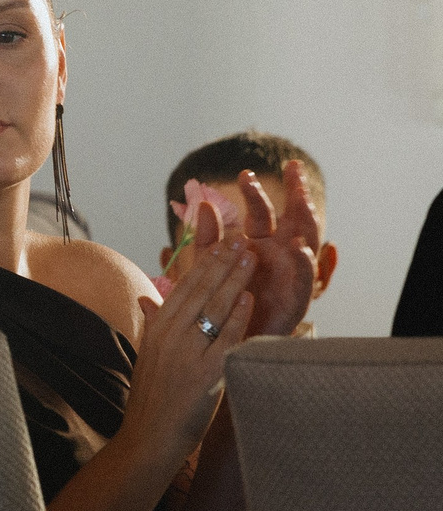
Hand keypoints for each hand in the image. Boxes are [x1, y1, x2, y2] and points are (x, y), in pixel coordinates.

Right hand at [130, 234, 256, 460]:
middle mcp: (168, 335)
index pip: (182, 287)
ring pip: (212, 307)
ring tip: (250, 258)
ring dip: (233, 280)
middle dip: (222, 263)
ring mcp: (185, 352)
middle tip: (241, 240)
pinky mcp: (203, 372)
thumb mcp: (146, 356)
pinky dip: (237, 316)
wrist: (148, 437)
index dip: (204, 263)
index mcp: (155, 329)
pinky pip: (224, 338)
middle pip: (199, 290)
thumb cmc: (151, 400)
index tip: (221, 244)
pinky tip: (249, 299)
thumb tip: (148, 301)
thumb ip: (152, 326)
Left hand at [162, 167, 322, 336]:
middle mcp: (278, 256)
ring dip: (308, 221)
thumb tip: (203, 205)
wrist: (220, 344)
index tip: (243, 173)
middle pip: (293, 218)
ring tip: (303, 201)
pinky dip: (306, 263)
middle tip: (293, 166)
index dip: (255, 192)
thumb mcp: (206, 266)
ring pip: (307, 242)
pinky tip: (299, 247)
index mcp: (257, 244)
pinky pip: (308, 280)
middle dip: (296, 192)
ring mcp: (291, 275)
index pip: (261, 211)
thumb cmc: (216, 303)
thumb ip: (206, 237)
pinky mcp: (296, 299)